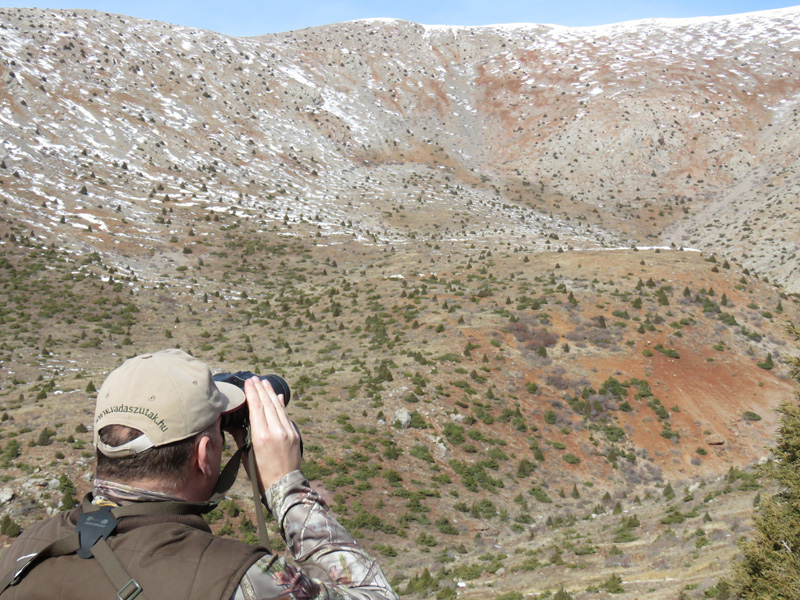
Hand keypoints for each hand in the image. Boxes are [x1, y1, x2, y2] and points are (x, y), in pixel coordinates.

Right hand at [243, 376, 301, 492]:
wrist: (284, 486)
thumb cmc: (260, 475)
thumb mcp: (247, 455)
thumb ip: (242, 436)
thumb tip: (236, 421)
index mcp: (261, 436)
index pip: (256, 408)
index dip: (252, 393)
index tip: (248, 382)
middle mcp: (276, 431)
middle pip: (268, 404)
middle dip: (261, 390)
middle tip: (255, 378)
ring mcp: (288, 432)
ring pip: (278, 408)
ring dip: (271, 394)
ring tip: (265, 383)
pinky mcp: (295, 435)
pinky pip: (286, 415)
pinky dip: (281, 405)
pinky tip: (277, 397)